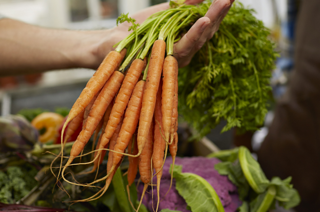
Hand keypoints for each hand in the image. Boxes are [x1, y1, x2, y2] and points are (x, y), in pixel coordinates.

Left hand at [92, 0, 232, 68]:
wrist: (111, 42)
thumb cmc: (136, 31)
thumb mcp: (163, 14)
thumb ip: (182, 7)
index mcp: (184, 40)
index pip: (206, 25)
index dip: (218, 10)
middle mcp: (184, 52)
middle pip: (207, 32)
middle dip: (220, 13)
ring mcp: (176, 58)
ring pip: (199, 39)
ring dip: (212, 20)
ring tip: (224, 2)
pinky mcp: (166, 60)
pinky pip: (184, 47)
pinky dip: (194, 33)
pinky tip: (204, 20)